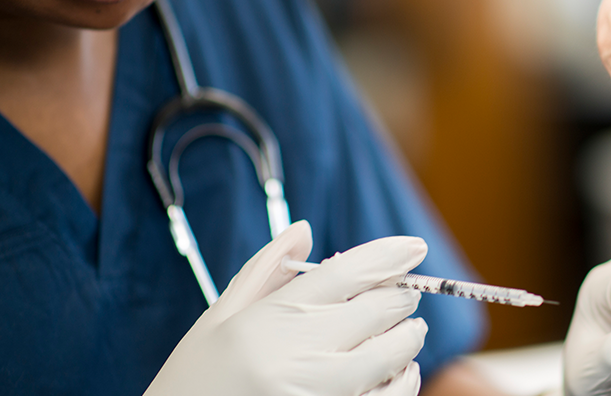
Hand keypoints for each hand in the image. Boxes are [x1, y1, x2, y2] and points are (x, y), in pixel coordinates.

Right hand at [147, 221, 429, 395]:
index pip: (348, 272)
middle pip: (380, 309)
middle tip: (408, 295)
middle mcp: (299, 356)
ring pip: (394, 355)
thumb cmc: (196, 381)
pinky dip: (404, 381)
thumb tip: (305, 230)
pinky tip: (398, 373)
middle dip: (403, 298)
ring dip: (408, 339)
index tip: (414, 248)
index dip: (390, 256)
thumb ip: (265, 271)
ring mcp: (320, 394)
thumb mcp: (219, 320)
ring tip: (406, 334)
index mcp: (271, 320)